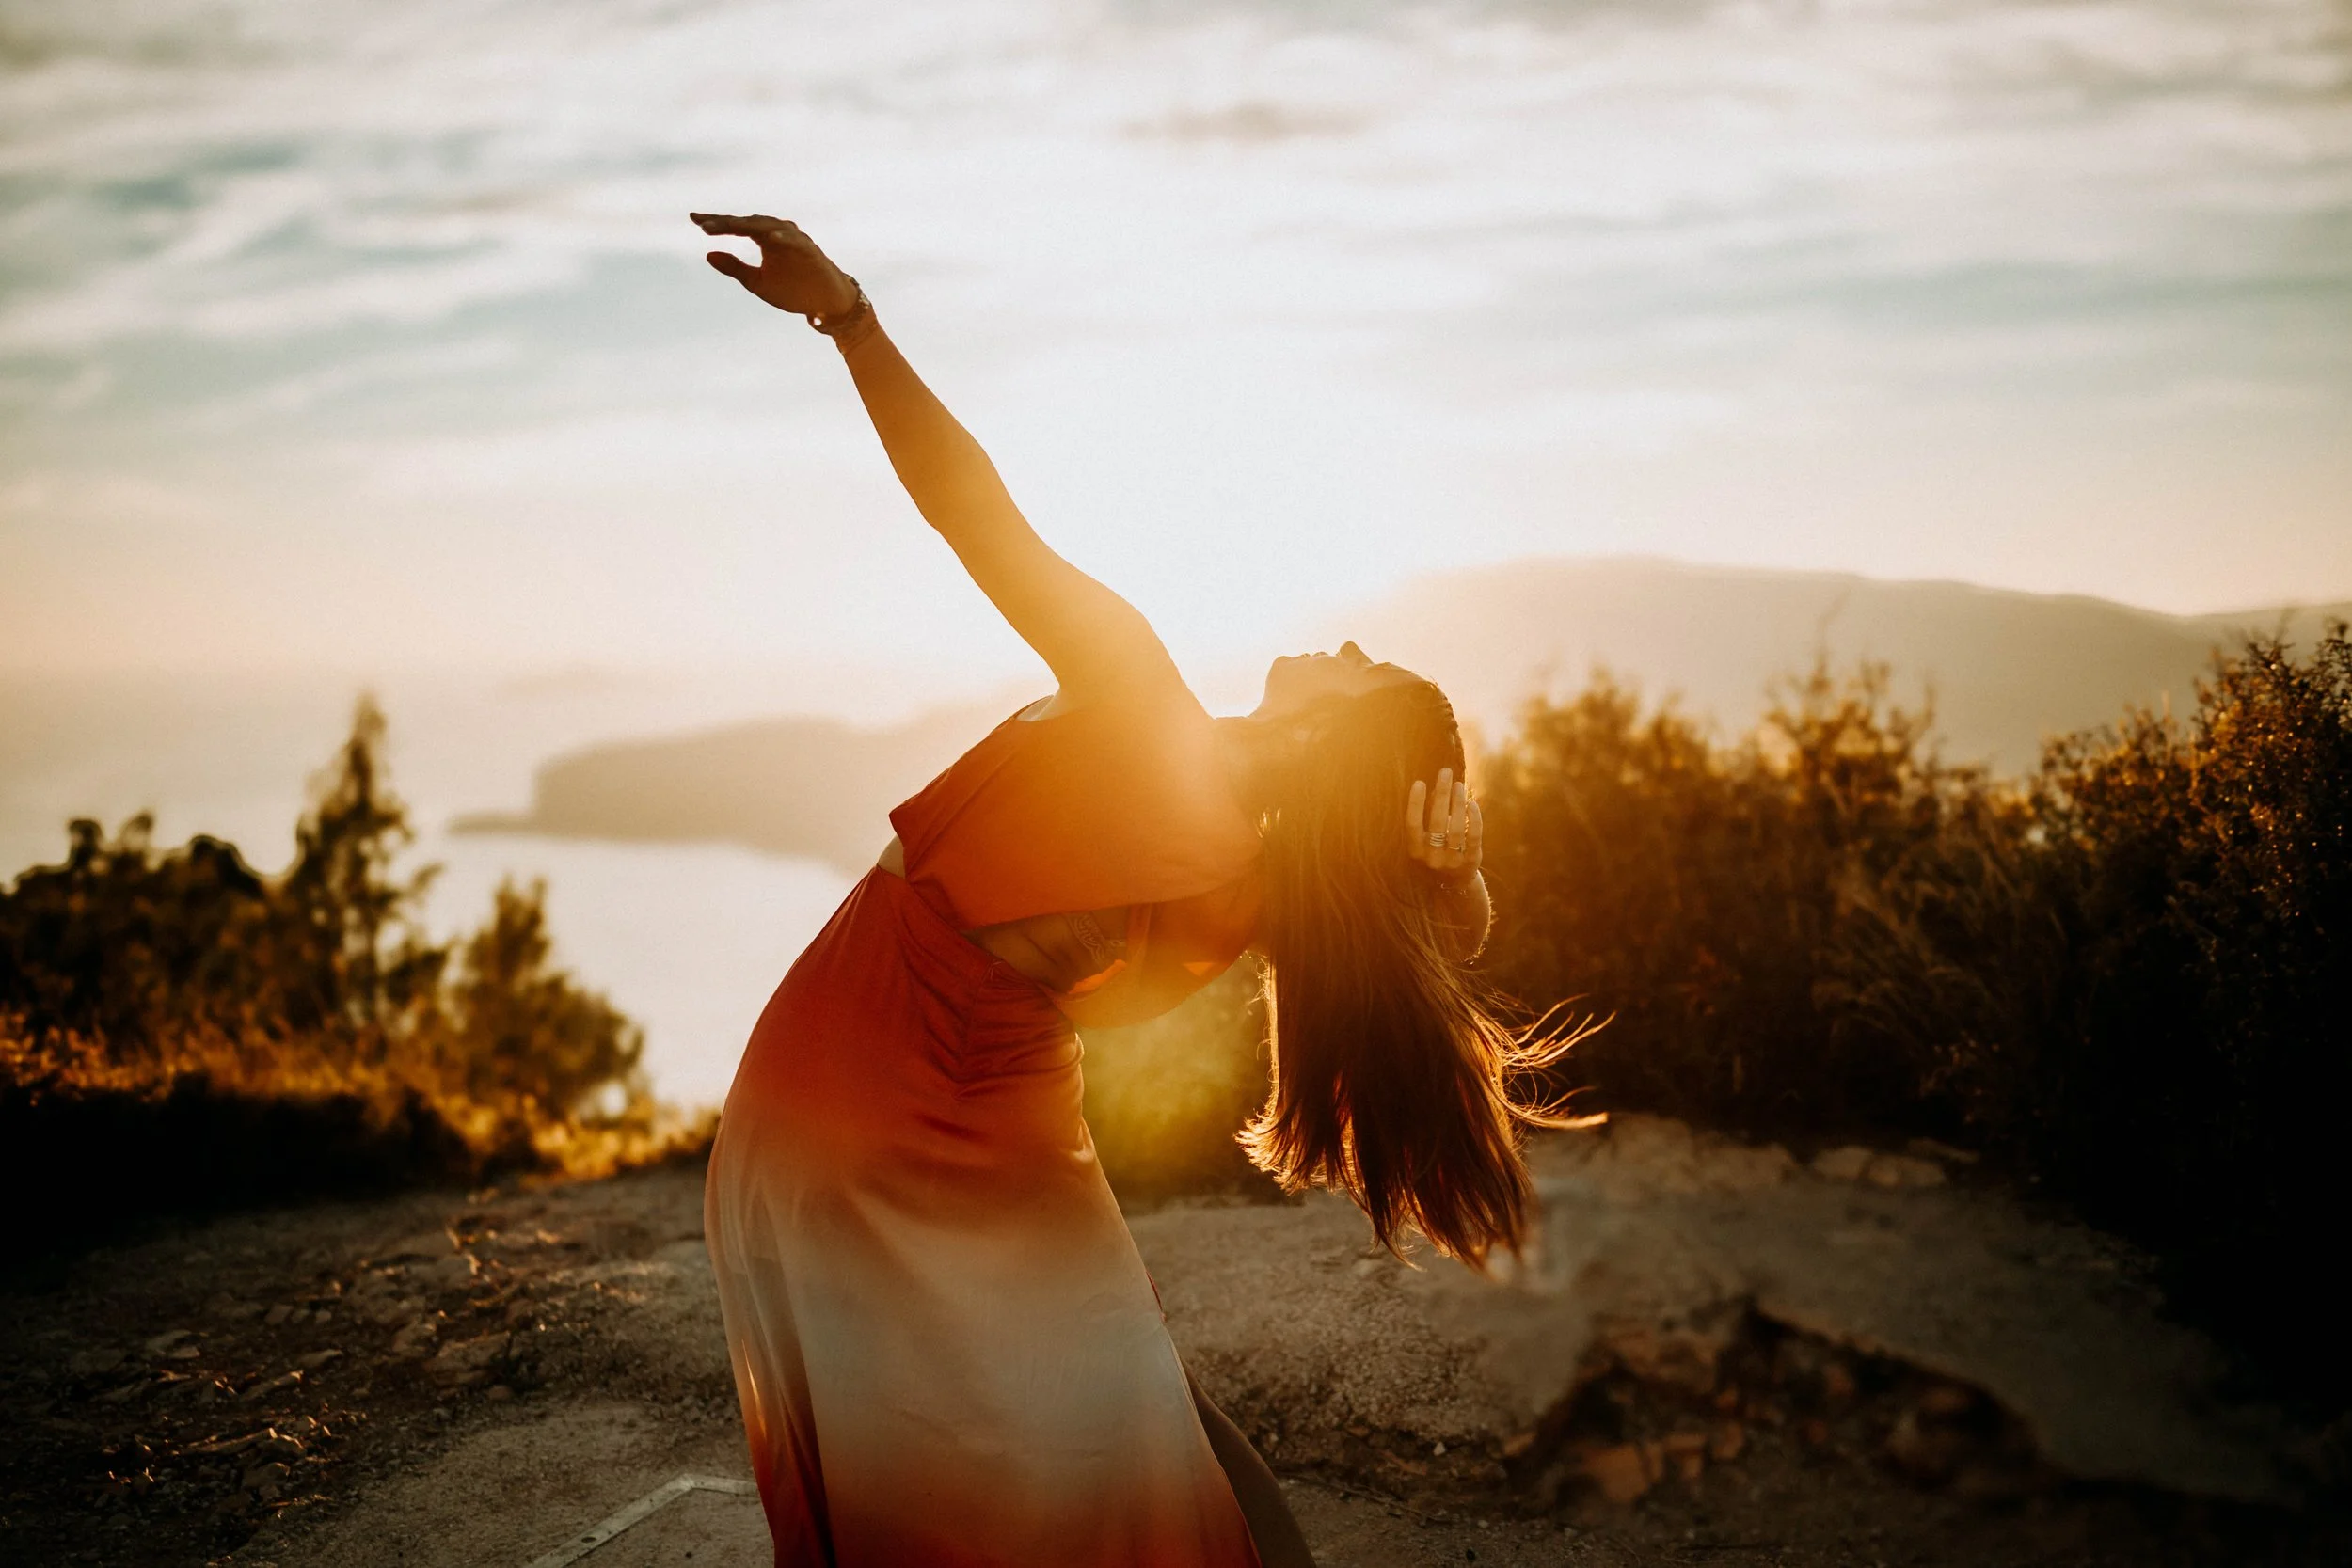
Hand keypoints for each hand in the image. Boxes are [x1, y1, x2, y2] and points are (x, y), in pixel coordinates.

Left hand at [691, 212, 859, 317]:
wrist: (826, 303)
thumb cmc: (794, 290)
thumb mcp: (757, 282)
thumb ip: (735, 268)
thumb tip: (708, 254)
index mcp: (764, 238)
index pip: (736, 226)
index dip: (716, 223)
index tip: (694, 219)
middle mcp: (778, 233)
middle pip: (748, 223)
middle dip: (727, 223)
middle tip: (704, 225)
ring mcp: (795, 239)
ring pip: (768, 226)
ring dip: (749, 225)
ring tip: (728, 226)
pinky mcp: (810, 250)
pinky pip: (796, 241)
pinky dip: (784, 237)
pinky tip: (771, 236)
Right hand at [1405, 767, 1479, 879]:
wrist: (1454, 882)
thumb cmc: (1436, 850)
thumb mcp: (1426, 838)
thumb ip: (1429, 815)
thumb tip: (1435, 787)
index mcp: (1415, 851)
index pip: (1412, 824)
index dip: (1415, 803)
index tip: (1420, 782)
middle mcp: (1432, 858)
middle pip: (1437, 822)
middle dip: (1441, 794)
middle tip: (1445, 773)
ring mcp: (1452, 861)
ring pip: (1456, 827)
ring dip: (1458, 802)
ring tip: (1458, 785)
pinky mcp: (1470, 861)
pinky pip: (1474, 836)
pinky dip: (1474, 818)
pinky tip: (1472, 803)